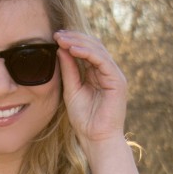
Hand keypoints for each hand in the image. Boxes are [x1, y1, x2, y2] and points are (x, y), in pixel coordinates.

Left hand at [54, 30, 127, 149]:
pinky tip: (73, 50)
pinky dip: (87, 53)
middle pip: (93, 46)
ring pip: (98, 50)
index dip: (71, 41)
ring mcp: (114, 75)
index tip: (54, 37)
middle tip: (57, 34)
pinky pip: (102, 61)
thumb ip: (68, 70)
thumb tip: (61, 49)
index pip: (86, 50)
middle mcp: (107, 71)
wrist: (96, 138)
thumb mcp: (71, 90)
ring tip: (62, 40)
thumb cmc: (84, 120)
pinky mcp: (117, 81)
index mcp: (97, 73)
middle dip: (74, 38)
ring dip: (78, 43)